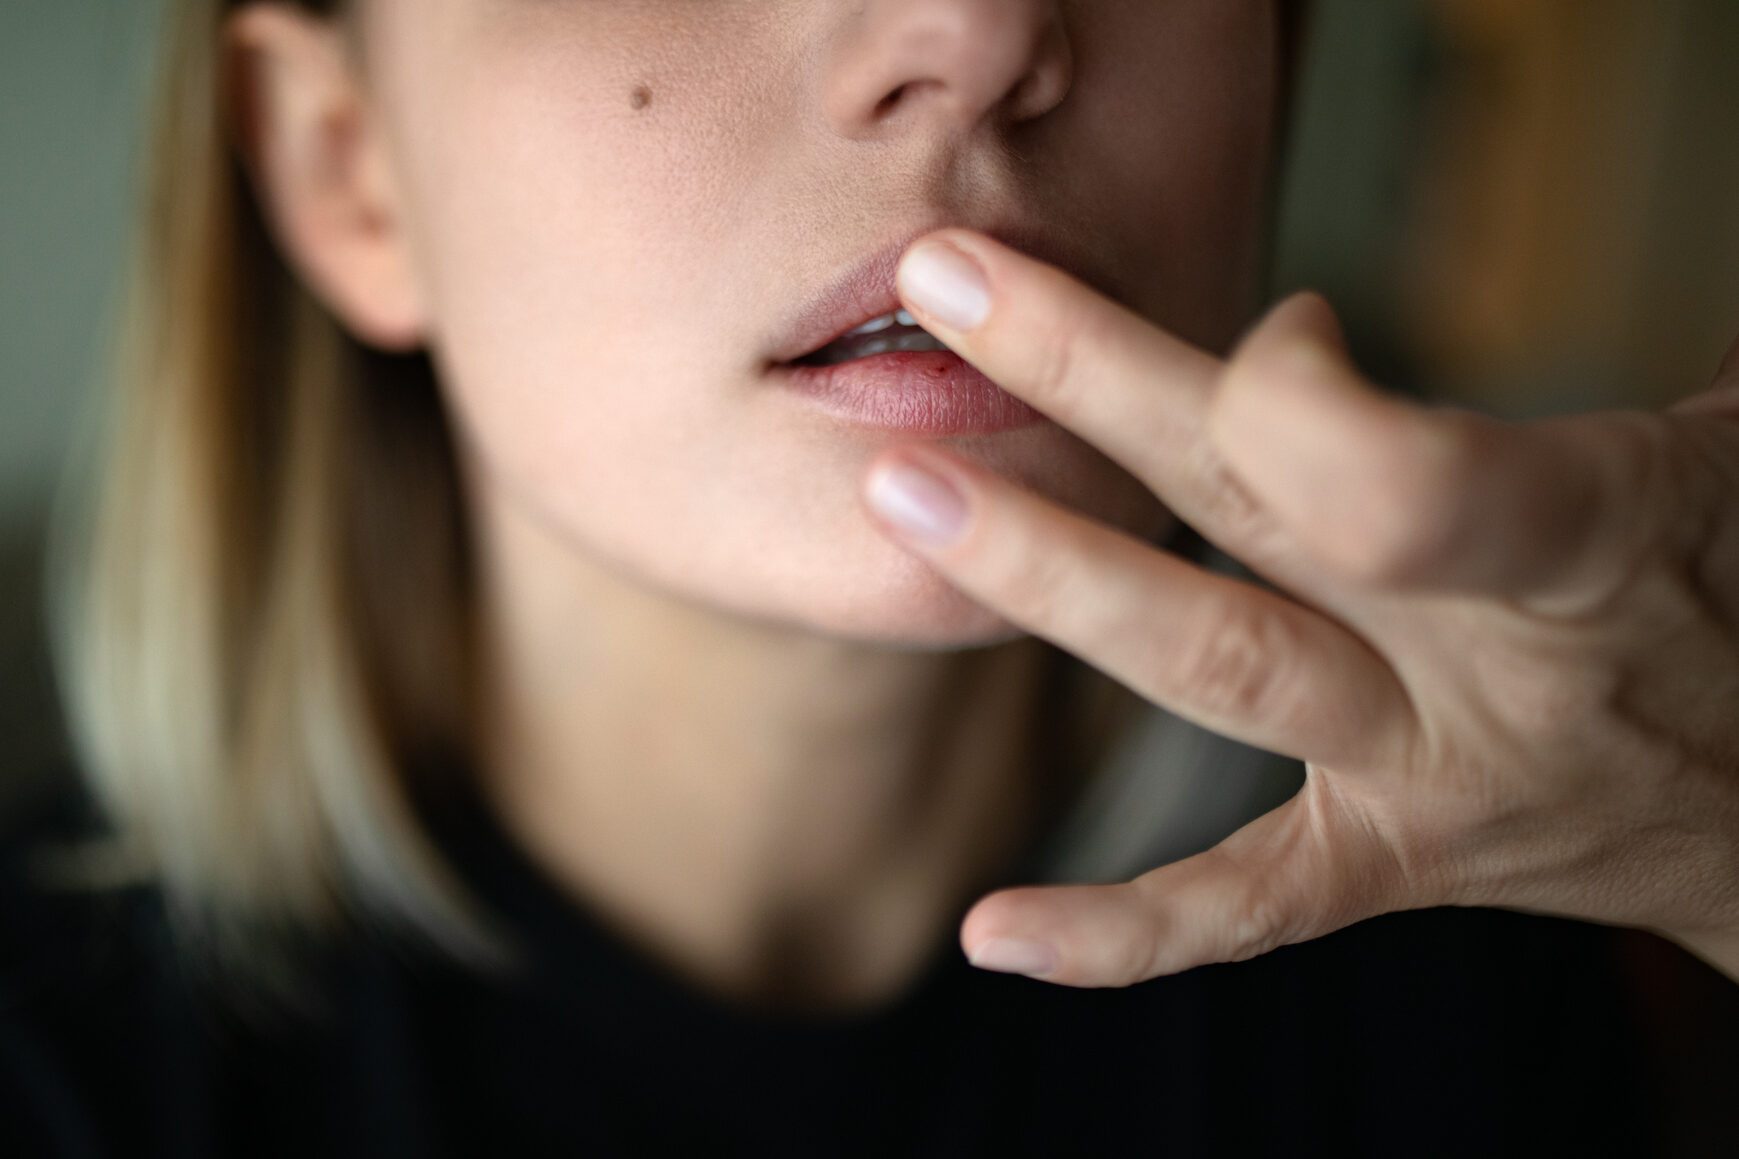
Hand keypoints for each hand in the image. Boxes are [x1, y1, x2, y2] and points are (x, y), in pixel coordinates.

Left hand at [858, 229, 1738, 987]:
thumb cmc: (1730, 585)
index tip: (1283, 322)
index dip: (1306, 395)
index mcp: (1590, 536)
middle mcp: (1492, 661)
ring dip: (1056, 576)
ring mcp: (1430, 775)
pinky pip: (1250, 909)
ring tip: (905, 493)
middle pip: (1263, 513)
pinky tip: (992, 935)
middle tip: (949, 289)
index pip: (1407, 476)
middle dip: (1098, 388)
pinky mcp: (1392, 862)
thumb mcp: (1721, 460)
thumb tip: (1475, 308)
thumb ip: (1634, 375)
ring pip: (1219, 670)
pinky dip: (1122, 932)